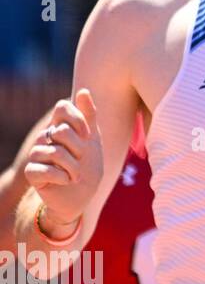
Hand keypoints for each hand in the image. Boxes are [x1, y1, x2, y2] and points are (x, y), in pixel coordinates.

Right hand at [24, 89, 101, 229]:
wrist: (82, 193)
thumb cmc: (88, 163)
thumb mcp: (92, 139)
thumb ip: (89, 115)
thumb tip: (84, 90)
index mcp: (59, 125)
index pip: (62, 107)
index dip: (77, 119)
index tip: (88, 135)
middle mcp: (45, 137)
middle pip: (62, 131)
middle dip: (79, 149)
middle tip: (81, 160)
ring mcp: (36, 154)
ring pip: (55, 152)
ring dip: (73, 167)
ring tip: (75, 174)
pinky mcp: (32, 173)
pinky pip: (44, 170)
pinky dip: (61, 177)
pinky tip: (65, 181)